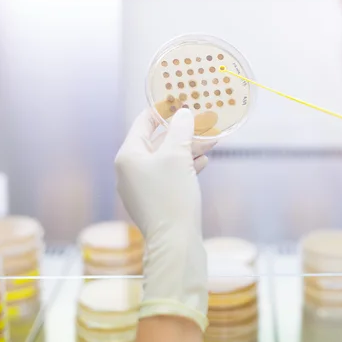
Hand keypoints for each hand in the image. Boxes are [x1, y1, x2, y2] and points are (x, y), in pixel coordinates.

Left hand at [115, 107, 214, 331]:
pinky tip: (204, 161)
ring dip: (188, 148)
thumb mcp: (177, 156)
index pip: (143, 123)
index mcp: (128, 156)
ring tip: (212, 139)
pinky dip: (186, 166)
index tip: (180, 99)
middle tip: (203, 120)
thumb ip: (180, 130)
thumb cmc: (172, 196)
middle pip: (157, 141)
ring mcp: (142, 187)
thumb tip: (183, 112)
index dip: (162, 110)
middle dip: (182, 131)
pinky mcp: (155, 201)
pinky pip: (170, 176)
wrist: (175, 242)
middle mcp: (130, 170)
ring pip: (167, 159)